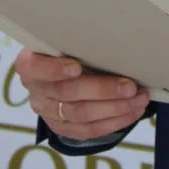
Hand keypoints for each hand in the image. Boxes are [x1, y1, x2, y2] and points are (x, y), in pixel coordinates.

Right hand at [15, 49, 150, 141]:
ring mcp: (48, 112)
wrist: (59, 71)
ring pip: (81, 115)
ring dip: (115, 108)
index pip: (35, 67)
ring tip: (139, 99)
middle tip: (129, 86)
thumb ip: (79, 42)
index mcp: (30, 64)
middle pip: (67, 93)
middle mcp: (36, 90)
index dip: (55, 69)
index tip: (77, 67)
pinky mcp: (62, 127)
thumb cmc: (67, 50)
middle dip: (102, 90)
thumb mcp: (65, 40)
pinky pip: (88, 130)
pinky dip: (114, 122)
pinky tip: (132, 112)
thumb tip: (114, 38)